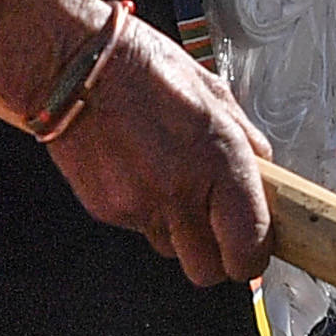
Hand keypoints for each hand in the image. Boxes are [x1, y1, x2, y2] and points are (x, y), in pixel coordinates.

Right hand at [0, 0, 271, 285]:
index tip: (252, 246)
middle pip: (207, 270)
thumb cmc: (141, 66)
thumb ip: (244, 139)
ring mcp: (139, 205)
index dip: (253, 255)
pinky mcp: (106, 210)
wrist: (73, 65)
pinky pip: (138, 228)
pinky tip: (136, 170)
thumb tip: (262, 171)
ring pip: (171, 250)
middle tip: (215, 225)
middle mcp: (180, 191)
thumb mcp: (212, 91)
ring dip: (177, 230)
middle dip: (215, 255)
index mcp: (219, 159)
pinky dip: (143, 210)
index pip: (249, 247)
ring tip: (167, 181)